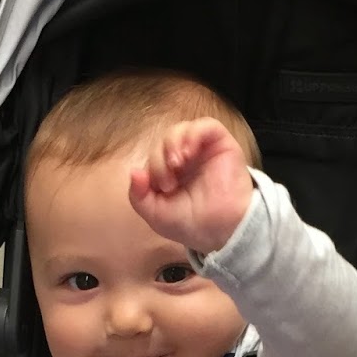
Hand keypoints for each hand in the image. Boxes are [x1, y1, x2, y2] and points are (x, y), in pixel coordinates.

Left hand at [128, 119, 253, 254]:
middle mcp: (187, 158)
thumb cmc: (192, 224)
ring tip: (177, 163)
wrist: (222, 231)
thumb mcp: (156, 215)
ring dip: (173, 143)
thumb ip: (138, 196)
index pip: (153, 155)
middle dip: (160, 159)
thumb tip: (134, 171)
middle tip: (169, 182)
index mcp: (171, 172)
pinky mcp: (221, 144)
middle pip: (164, 141)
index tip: (162, 188)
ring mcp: (204, 150)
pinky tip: (189, 152)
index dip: (153, 167)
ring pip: (181, 129)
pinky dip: (193, 134)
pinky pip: (205, 125)